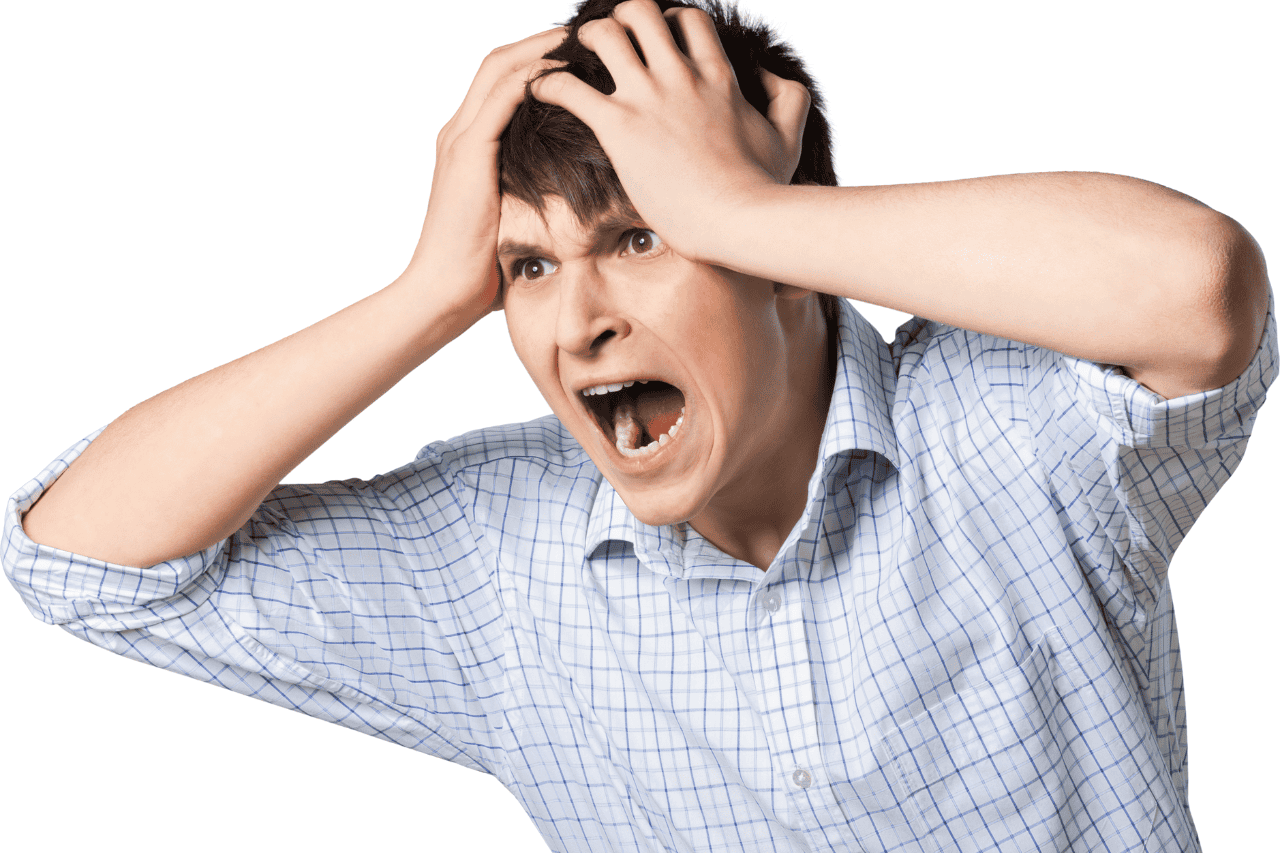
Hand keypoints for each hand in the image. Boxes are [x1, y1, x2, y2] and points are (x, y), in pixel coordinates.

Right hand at [405, 27, 565, 313]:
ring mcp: (459, 141)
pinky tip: (561, 69)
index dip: (536, 60)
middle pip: (499, 62)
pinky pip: (499, 100)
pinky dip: (529, 78)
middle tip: (582, 31)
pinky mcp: (467, 155)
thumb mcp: (514, 220)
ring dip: (539, 49)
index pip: (501, 82)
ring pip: (499, 70)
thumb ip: (533, 197)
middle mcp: (458, 133)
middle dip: (539, 42)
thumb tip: (579, 203)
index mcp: (467, 145)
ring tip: (576, 37)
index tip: (577, 53)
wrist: (442, 294)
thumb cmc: (481, 270)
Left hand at [530, 0, 809, 263]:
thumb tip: (769, 76)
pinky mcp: (620, 128)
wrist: (742, 221)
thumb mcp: (789, 134)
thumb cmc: (766, 188)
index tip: (652, 44)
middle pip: (640, 11)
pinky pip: (569, 87)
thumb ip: (787, 97)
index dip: (665, 23)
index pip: (686, 20)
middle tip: (605, 45)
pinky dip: (547, 83)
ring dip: (582, 41)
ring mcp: (648, 99)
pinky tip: (539, 91)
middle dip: (619, 20)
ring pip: (603, 34)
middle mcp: (680, 76)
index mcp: (717, 75)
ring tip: (569, 59)